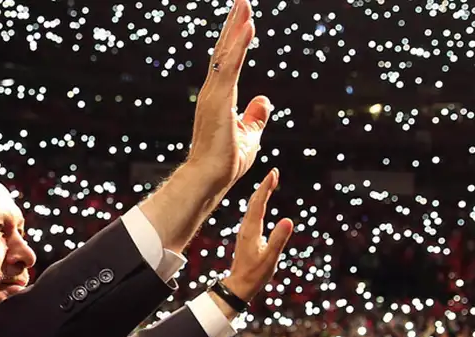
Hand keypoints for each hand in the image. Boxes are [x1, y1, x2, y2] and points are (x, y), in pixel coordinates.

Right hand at [185, 0, 271, 190]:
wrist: (210, 179)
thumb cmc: (225, 163)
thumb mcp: (249, 136)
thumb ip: (255, 116)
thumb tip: (264, 100)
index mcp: (220, 98)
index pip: (228, 62)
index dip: (236, 38)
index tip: (243, 18)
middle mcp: (213, 91)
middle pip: (225, 50)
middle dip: (234, 23)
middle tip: (242, 0)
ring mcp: (214, 94)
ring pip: (227, 53)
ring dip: (237, 26)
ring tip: (245, 3)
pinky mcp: (219, 99)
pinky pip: (232, 65)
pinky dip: (240, 44)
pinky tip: (248, 27)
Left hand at [222, 169, 292, 299]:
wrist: (239, 286)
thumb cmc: (255, 274)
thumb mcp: (270, 258)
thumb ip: (279, 239)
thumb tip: (288, 220)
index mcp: (251, 230)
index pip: (259, 203)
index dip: (266, 187)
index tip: (273, 173)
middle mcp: (246, 227)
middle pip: (255, 201)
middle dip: (264, 186)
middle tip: (274, 172)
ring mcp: (246, 231)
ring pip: (253, 207)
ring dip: (262, 193)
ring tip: (271, 182)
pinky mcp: (247, 235)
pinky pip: (254, 214)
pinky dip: (260, 203)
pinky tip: (263, 202)